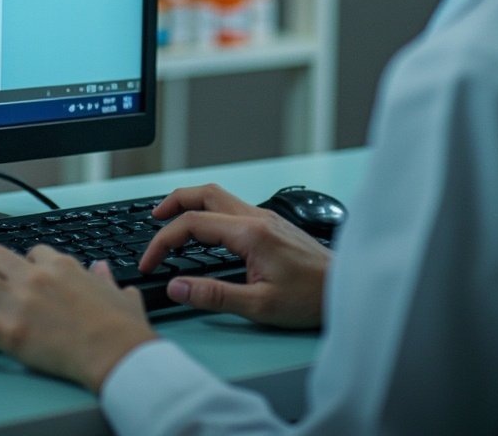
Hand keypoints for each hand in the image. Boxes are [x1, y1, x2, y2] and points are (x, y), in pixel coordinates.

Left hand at [0, 244, 157, 391]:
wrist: (118, 352)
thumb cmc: (122, 327)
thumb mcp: (119, 292)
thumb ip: (105, 279)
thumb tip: (102, 270)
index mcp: (61, 265)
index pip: (33, 252)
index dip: (24, 260)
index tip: (20, 269)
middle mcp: (34, 277)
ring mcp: (18, 302)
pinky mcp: (9, 331)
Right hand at [140, 183, 330, 328]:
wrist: (347, 289)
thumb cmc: (311, 298)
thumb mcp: (259, 305)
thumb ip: (214, 295)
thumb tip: (177, 287)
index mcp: (250, 232)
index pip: (193, 223)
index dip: (163, 240)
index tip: (150, 260)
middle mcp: (257, 216)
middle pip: (204, 193)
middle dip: (172, 203)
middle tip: (152, 220)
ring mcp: (265, 217)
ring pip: (219, 195)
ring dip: (191, 203)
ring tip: (172, 220)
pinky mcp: (271, 224)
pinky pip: (231, 207)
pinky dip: (209, 211)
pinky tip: (206, 230)